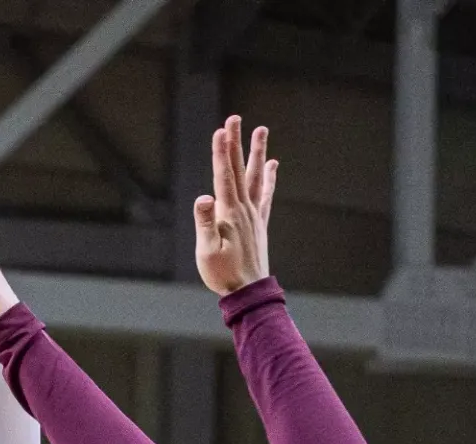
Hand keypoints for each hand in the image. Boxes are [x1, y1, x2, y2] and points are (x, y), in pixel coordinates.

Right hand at [195, 116, 276, 296]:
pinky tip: (272, 164)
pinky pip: (266, 194)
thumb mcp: (206, 251)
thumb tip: (203, 198)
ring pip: (256, 176)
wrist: (248, 292)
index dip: (220, 152)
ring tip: (261, 130)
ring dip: (256, 152)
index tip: (221, 130)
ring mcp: (254, 215)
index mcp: (229, 213)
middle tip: (235, 118)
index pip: (223, 176)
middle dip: (236, 143)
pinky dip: (269, 177)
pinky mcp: (259, 223)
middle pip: (238, 169)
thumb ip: (205, 223)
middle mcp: (244, 209)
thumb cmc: (223, 274)